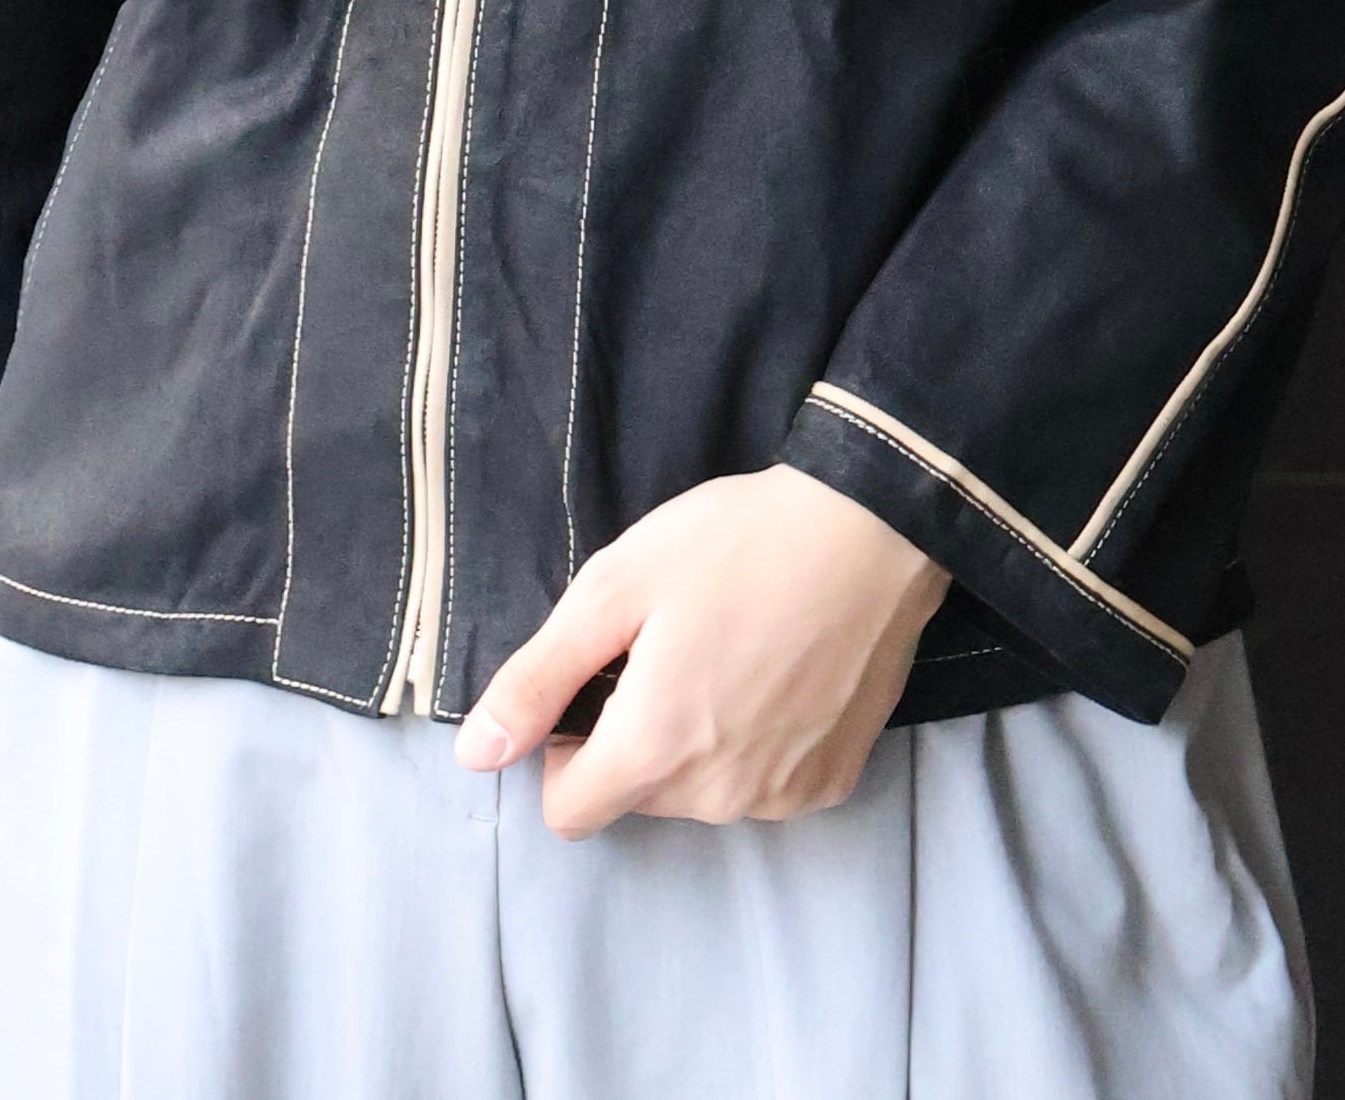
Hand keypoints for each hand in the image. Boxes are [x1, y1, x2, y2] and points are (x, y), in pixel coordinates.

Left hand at [453, 463, 948, 836]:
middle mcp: (718, 795)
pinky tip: (776, 675)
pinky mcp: (832, 782)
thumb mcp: (616, 587)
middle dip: (633, 738)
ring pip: (701, 793)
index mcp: (654, 750)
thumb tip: (474, 754)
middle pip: (636, 797)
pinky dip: (756, 745)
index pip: (567, 812)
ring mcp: (783, 796)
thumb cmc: (734, 545)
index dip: (561, 752)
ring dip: (696, 744)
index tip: (593, 688)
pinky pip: (763, 784)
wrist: (870, 531)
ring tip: (727, 653)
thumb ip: (539, 677)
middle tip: (666, 649)